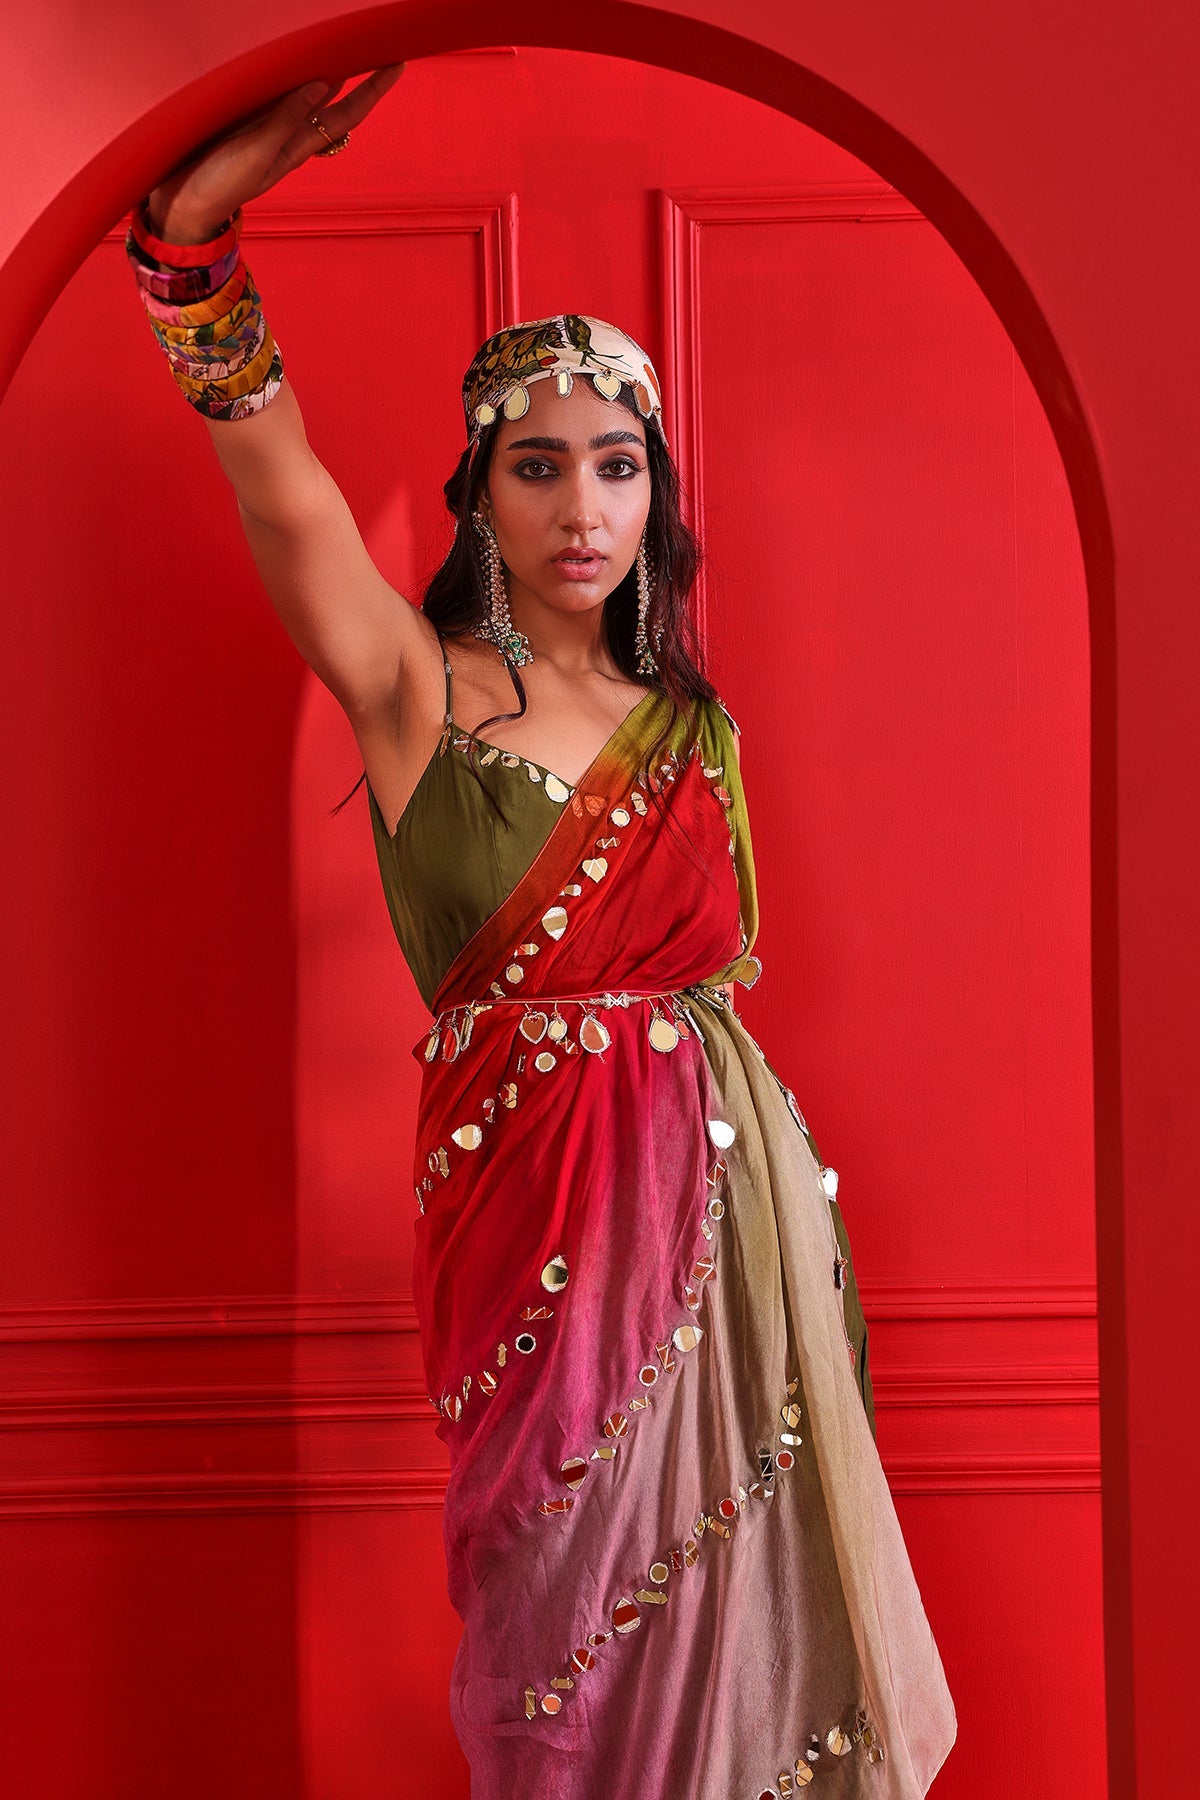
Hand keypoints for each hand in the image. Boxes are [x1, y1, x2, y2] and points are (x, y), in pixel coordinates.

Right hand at [144, 64, 406, 243]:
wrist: (180, 201)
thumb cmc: (219, 185)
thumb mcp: (258, 154)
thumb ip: (286, 119)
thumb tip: (323, 85)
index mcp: (297, 145)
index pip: (345, 114)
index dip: (372, 90)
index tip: (397, 64)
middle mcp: (288, 132)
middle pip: (331, 97)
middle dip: (354, 71)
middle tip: (375, 39)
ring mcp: (265, 123)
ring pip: (304, 89)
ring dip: (323, 66)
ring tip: (343, 39)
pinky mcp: (242, 114)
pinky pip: (274, 88)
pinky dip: (288, 71)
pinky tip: (295, 54)